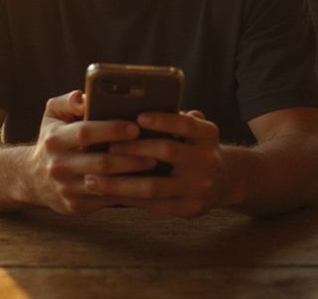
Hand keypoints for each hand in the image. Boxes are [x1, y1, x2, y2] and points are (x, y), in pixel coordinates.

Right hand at [24, 91, 157, 213]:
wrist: (32, 178)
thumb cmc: (52, 138)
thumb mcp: (53, 115)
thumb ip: (68, 101)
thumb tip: (84, 97)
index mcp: (55, 139)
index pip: (85, 132)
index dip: (111, 129)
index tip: (135, 127)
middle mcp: (58, 165)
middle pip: (100, 163)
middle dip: (130, 157)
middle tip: (156, 151)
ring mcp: (66, 188)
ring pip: (106, 185)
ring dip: (133, 177)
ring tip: (155, 166)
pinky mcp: (75, 206)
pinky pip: (106, 201)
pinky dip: (128, 193)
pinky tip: (145, 183)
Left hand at [82, 109, 222, 217]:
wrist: (224, 180)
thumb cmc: (193, 147)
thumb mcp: (193, 130)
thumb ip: (173, 120)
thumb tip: (132, 110)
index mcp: (208, 135)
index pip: (186, 124)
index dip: (163, 120)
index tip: (138, 116)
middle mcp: (208, 159)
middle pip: (167, 151)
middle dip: (133, 149)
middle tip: (105, 148)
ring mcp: (200, 187)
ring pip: (154, 186)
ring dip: (120, 183)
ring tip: (93, 179)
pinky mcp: (190, 208)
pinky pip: (154, 205)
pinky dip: (129, 199)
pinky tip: (109, 194)